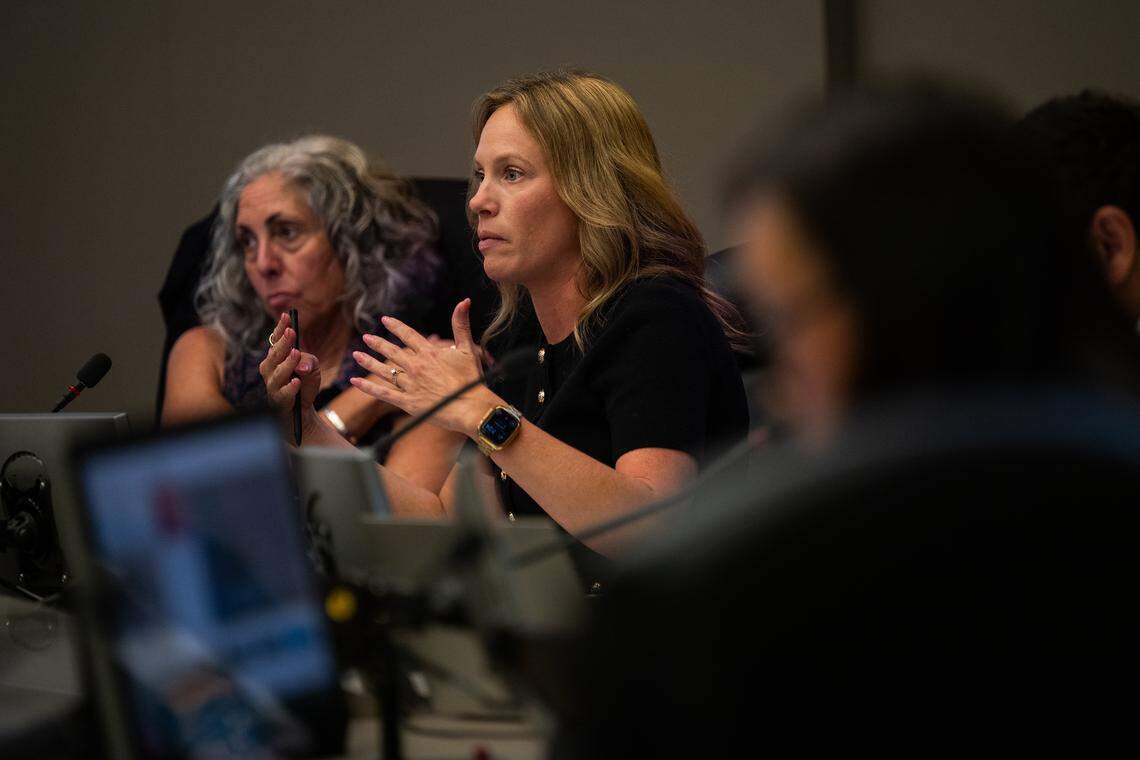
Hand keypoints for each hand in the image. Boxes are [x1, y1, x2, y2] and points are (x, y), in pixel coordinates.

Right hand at [261, 312, 322, 436]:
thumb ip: (308, 361)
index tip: (287, 316)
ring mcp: (272, 385)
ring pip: (276, 373)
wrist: (301, 411)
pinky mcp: (278, 401)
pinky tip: (297, 381)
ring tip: (296, 353)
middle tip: (292, 332)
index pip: (276, 340)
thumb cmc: (304, 384)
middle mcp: (269, 369)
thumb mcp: (312, 368)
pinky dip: (289, 387)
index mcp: (276, 358)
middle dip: (283, 343)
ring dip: (287, 363)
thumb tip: (301, 366)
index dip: (280, 328)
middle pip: (274, 354)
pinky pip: (282, 393)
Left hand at [350, 299, 489, 433]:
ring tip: (356, 355)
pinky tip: (355, 382)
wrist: (469, 407)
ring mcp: (410, 384)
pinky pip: (383, 393)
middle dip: (377, 343)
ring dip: (369, 362)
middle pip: (392, 352)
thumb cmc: (471, 379)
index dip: (396, 327)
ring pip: (384, 370)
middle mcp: (416, 366)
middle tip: (366, 337)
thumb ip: (461, 325)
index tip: (385, 320)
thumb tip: (464, 300)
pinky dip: (368, 387)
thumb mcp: (468, 349)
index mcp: (429, 353)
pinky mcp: (407, 402)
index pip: (408, 335)